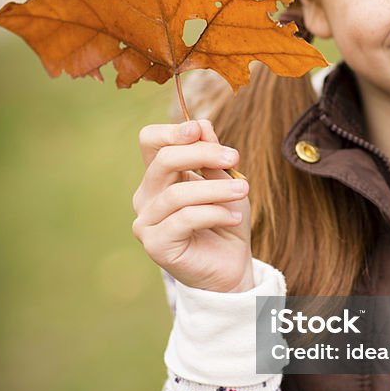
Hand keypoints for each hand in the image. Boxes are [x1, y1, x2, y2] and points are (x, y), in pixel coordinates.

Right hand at [132, 119, 253, 292]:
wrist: (231, 266)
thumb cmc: (225, 221)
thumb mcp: (225, 182)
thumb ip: (211, 156)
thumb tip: (201, 124)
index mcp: (159, 176)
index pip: (150, 141)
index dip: (172, 131)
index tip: (201, 129)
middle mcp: (146, 196)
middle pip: (163, 161)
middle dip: (201, 154)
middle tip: (234, 158)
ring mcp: (146, 221)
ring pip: (177, 193)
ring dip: (216, 189)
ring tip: (243, 191)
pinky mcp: (155, 244)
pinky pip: (184, 219)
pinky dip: (214, 213)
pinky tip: (234, 217)